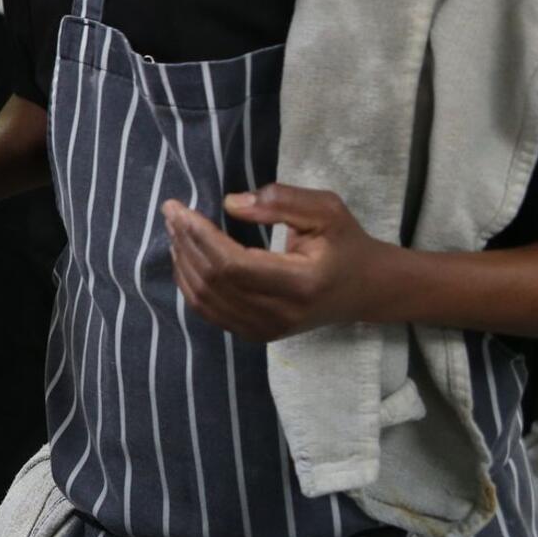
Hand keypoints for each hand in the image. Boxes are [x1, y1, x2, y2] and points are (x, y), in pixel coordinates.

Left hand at [165, 184, 396, 342]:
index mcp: (301, 283)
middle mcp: (281, 314)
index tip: (178, 208)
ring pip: (205, 300)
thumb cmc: (345, 243)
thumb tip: (229, 204)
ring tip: (175, 230)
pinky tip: (185, 257)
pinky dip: (190, 283)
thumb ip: (280, 202)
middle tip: (171, 212)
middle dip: (185, 243)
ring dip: (182, 262)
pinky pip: (210, 312)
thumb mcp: (326, 210)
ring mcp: (267, 330)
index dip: (199, 236)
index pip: (233, 265)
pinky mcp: (257, 334)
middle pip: (213, 282)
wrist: (366, 289)